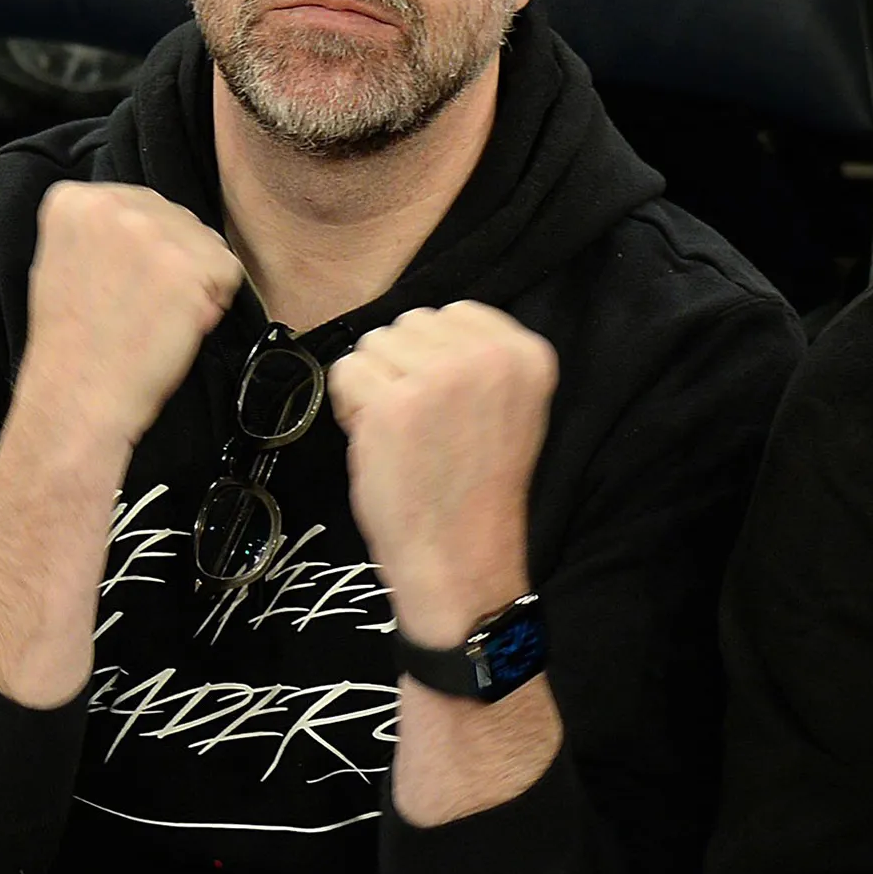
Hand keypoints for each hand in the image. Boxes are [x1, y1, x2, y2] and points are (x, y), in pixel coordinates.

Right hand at [18, 181, 244, 451]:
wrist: (77, 397)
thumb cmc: (70, 345)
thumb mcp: (59, 263)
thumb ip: (96, 232)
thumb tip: (146, 224)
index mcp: (73, 201)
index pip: (137, 206)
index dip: (140, 251)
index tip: (121, 284)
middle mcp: (113, 203)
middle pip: (175, 219)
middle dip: (171, 260)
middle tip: (141, 306)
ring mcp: (155, 231)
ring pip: (204, 243)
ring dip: (194, 280)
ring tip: (155, 317)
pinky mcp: (191, 264)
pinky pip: (228, 271)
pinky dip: (214, 302)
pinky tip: (177, 324)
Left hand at [327, 302, 556, 644]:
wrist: (460, 559)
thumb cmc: (474, 488)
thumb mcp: (504, 407)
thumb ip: (475, 361)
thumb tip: (417, 329)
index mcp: (527, 355)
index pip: (454, 313)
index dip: (433, 357)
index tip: (444, 405)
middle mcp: (489, 357)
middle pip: (409, 323)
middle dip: (401, 368)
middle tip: (419, 425)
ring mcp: (439, 378)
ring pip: (373, 343)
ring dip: (373, 385)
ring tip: (400, 435)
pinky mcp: (392, 404)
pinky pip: (345, 371)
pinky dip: (348, 406)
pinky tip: (377, 441)